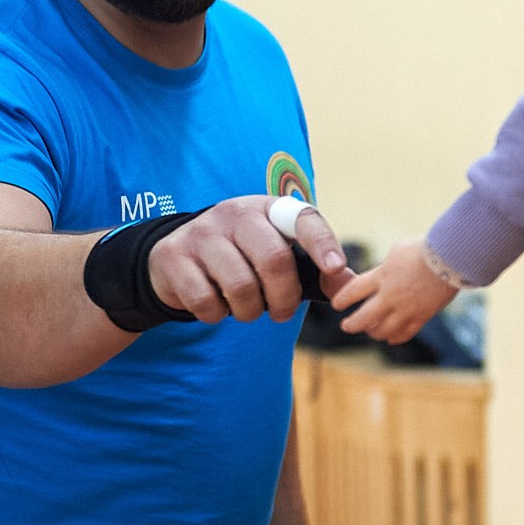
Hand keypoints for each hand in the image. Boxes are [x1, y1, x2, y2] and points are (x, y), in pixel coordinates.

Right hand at [147, 196, 353, 323]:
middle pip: (274, 260)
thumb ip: (315, 269)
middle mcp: (234, 213)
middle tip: (281, 313)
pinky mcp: (174, 256)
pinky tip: (215, 305)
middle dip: (284, 298)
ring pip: (240, 287)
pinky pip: (206, 301)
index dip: (322, 243)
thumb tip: (349, 285)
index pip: (302, 218)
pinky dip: (216, 315)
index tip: (335, 267)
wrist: (176, 257)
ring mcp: (201, 232)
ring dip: (249, 311)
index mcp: (267, 208)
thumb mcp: (276, 253)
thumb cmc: (240, 256)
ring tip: (246, 308)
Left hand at [330, 238, 458, 343]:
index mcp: (381, 276)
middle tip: (346, 326)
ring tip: (370, 331)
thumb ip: (385, 268)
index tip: (336, 305)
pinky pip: (405, 334)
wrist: (451, 258)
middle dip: (351, 324)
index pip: (352, 292)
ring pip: (383, 331)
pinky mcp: (422, 317)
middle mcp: (390, 296)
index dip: (342, 300)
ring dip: (373, 332)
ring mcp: (406, 309)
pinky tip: (391, 339)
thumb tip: (380, 275)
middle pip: (363, 318)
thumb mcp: (397, 252)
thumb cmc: (424, 248)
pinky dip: (395, 338)